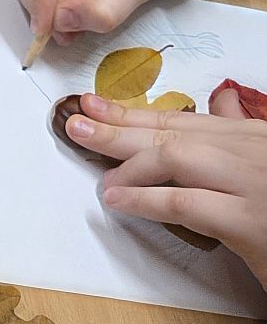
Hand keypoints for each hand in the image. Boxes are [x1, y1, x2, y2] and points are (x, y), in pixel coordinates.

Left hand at [63, 87, 266, 286]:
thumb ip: (241, 133)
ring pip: (174, 158)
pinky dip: (145, 200)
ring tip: (94, 171)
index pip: (185, 120)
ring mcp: (252, 182)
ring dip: (126, 161)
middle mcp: (252, 150)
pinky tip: (118, 201)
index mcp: (255, 136)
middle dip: (119, 127)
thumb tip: (217, 103)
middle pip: (174, 132)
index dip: (135, 112)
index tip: (95, 105)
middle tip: (76, 124)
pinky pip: (185, 202)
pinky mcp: (249, 220)